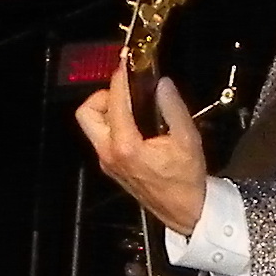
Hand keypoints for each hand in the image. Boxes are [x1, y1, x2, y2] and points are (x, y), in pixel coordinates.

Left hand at [77, 75, 213, 236]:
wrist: (185, 210)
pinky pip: (103, 137)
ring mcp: (107, 161)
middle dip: (103, 96)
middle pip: (87, 113)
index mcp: (126, 147)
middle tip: (126, 91)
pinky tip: (136, 121)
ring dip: (107, 109)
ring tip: (132, 105)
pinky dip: (113, 122)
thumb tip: (163, 85)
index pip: (116, 103)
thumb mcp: (187, 139)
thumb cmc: (186, 179)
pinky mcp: (111, 166)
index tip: (126, 65)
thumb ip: (173, 108)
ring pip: (92, 125)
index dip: (120, 79)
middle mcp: (109, 154)